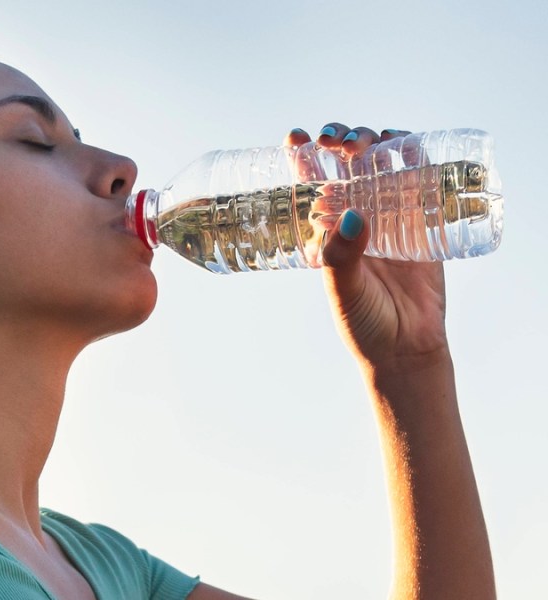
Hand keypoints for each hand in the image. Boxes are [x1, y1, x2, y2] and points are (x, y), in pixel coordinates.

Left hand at [285, 124, 449, 373]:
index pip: (309, 183)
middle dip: (339, 140)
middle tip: (336, 141)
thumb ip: (341, 256)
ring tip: (367, 142)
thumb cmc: (364, 323)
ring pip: (380, 164)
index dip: (301, 155)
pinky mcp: (423, 220)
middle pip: (345, 163)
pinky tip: (407, 144)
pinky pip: (421, 179)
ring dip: (373, 141)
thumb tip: (349, 214)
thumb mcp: (342, 290)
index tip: (295, 137)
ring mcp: (389, 215)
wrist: (407, 348)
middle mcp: (355, 216)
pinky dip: (415, 155)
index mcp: (327, 229)